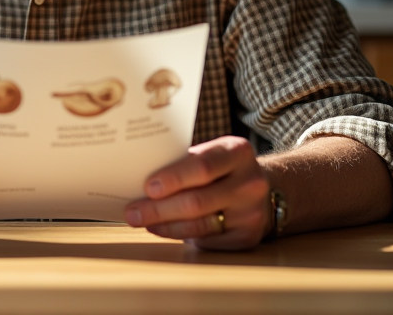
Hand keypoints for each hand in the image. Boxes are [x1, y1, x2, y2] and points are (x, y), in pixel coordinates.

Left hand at [123, 135, 270, 249]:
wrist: (259, 190)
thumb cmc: (221, 169)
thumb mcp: (211, 154)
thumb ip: (184, 164)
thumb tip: (138, 179)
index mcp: (238, 152)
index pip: (203, 166)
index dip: (173, 178)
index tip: (148, 187)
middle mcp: (250, 182)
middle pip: (197, 200)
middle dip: (159, 208)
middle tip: (133, 212)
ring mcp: (251, 213)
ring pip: (199, 224)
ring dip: (165, 225)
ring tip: (143, 222)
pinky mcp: (247, 237)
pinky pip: (206, 240)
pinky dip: (180, 236)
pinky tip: (162, 229)